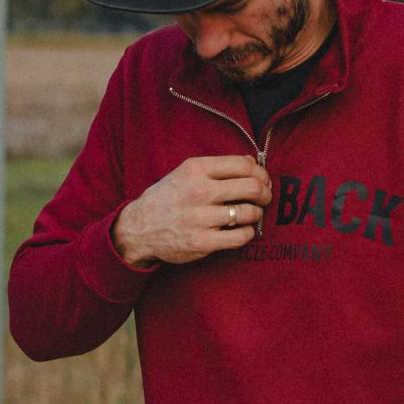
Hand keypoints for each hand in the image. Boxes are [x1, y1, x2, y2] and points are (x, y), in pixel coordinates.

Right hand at [113, 155, 271, 265]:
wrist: (139, 228)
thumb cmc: (167, 198)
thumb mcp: (186, 174)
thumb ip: (218, 167)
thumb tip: (251, 162)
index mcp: (196, 169)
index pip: (244, 165)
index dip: (261, 173)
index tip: (263, 180)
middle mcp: (199, 191)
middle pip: (252, 187)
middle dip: (265, 193)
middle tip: (264, 198)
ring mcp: (200, 218)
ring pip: (249, 213)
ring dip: (256, 214)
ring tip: (250, 215)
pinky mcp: (202, 242)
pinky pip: (240, 237)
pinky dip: (247, 233)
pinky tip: (241, 230)